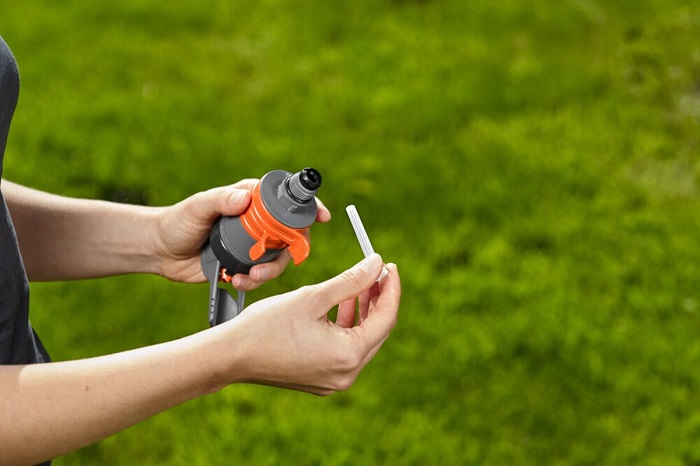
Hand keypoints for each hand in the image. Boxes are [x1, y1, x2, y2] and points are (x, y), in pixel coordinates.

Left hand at [154, 179, 330, 288]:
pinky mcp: (245, 265)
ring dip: (271, 271)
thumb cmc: (178, 222)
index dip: (309, 207)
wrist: (160, 252)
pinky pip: (262, 276)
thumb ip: (221, 199)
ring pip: (280, 259)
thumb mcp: (198, 207)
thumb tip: (245, 199)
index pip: (287, 200)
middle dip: (292, 249)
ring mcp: (254, 245)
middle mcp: (258, 222)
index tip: (321, 216)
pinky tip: (236, 279)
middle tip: (279, 258)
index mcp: (252, 200)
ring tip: (250, 276)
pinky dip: (254, 281)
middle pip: (292, 234)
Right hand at [216, 254, 400, 394]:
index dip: (391, 289)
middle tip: (377, 271)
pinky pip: (344, 350)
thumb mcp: (313, 296)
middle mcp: (346, 374)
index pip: (386, 318)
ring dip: (363, 311)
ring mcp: (333, 380)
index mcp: (348, 356)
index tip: (390, 266)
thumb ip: (351, 280)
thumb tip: (378, 264)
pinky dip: (346, 326)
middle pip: (377, 331)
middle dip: (379, 299)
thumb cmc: (267, 325)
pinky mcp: (321, 379)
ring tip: (360, 283)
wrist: (230, 356)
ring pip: (361, 340)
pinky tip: (342, 304)